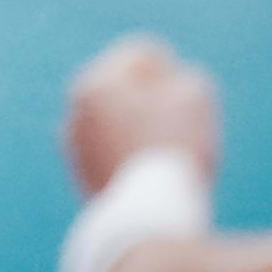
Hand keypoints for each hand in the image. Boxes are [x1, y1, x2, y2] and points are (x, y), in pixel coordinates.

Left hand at [63, 33, 221, 195]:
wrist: (148, 217)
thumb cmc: (172, 147)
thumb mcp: (195, 96)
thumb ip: (184, 75)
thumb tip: (168, 86)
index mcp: (96, 81)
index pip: (145, 54)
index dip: (177, 74)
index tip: (187, 103)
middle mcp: (76, 109)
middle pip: (130, 90)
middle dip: (159, 103)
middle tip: (181, 130)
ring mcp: (76, 146)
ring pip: (123, 124)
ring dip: (146, 132)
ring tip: (167, 159)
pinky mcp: (84, 178)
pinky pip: (119, 156)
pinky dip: (136, 160)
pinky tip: (153, 180)